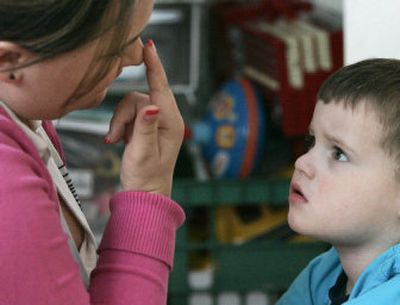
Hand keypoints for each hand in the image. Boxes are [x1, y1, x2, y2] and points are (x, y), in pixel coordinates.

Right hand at [105, 40, 183, 196]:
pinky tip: (119, 140)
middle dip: (124, 114)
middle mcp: (166, 119)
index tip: (148, 46)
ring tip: (117, 141)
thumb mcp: (142, 153)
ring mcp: (156, 121)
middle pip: (139, 97)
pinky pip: (128, 114)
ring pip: (130, 105)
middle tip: (116, 136)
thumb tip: (150, 105)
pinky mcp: (146, 125)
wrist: (144, 193)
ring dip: (119, 122)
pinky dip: (120, 125)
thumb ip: (144, 127)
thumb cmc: (146, 178)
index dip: (153, 66)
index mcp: (171, 123)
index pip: (161, 88)